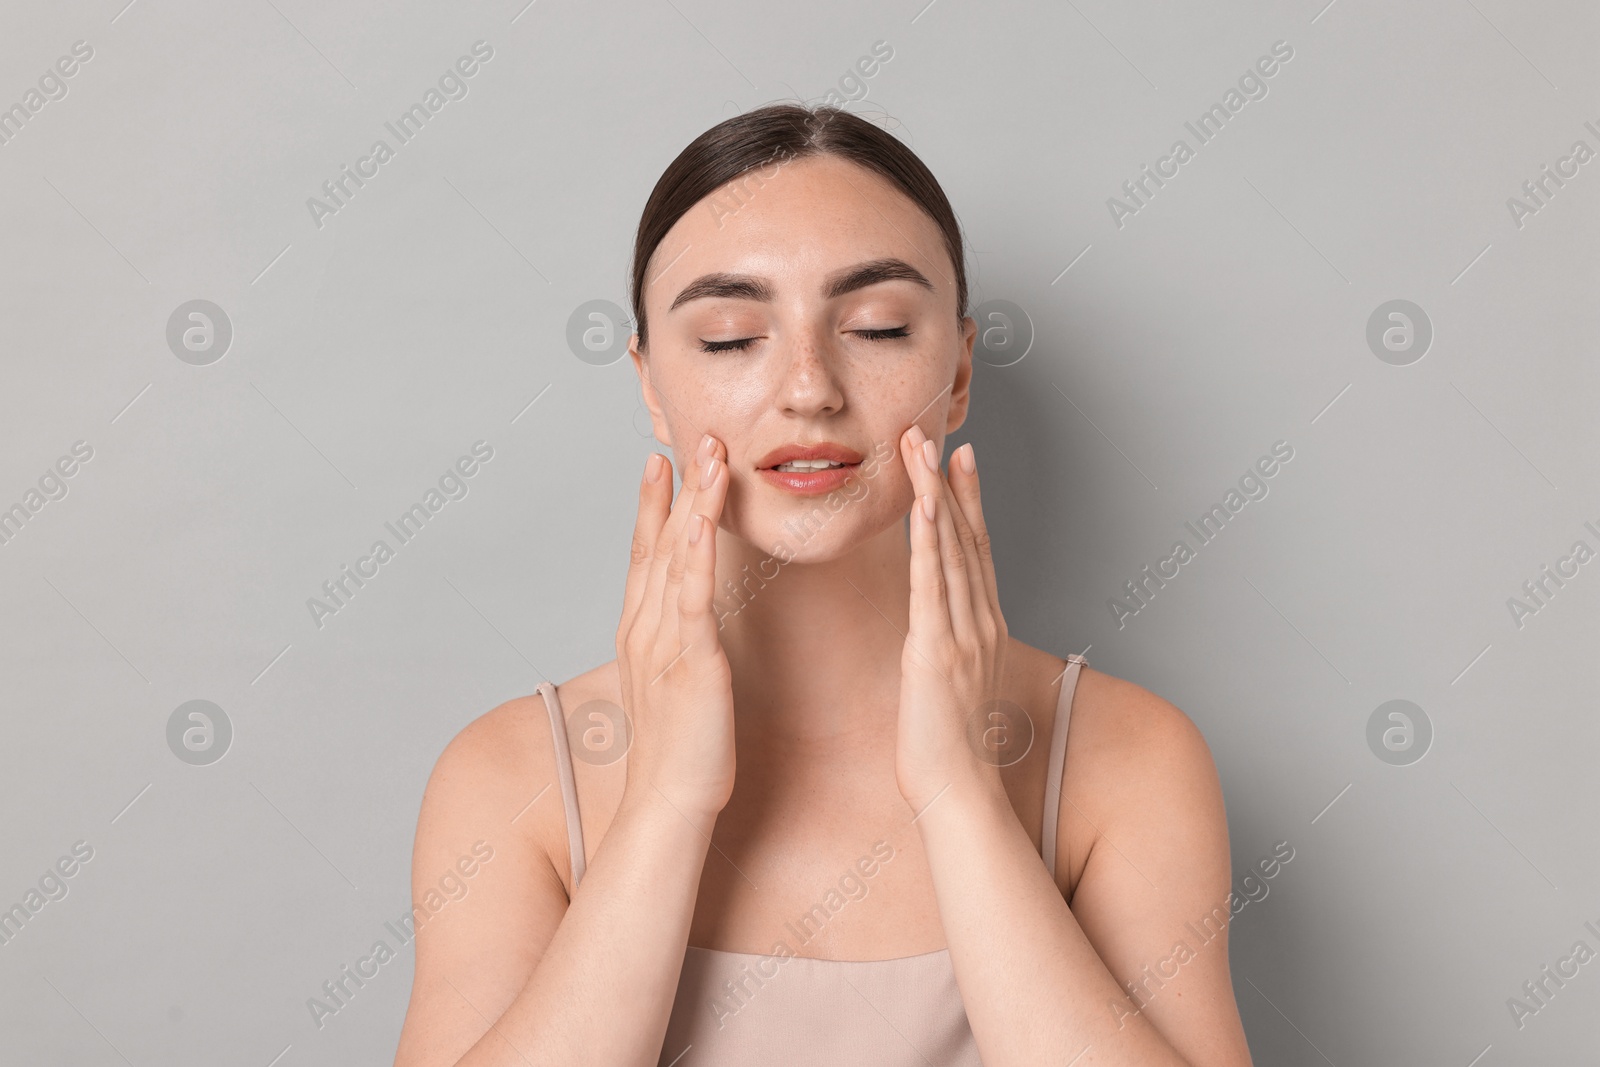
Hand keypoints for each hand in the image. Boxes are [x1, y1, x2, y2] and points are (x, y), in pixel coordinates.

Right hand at [615, 433, 736, 820]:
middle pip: (660, 542)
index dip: (653, 505)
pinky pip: (690, 599)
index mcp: (643, 631)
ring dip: (691, 503)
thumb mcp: (675, 687)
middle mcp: (645, 628)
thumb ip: (676, 650)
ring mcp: (662, 642)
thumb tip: (685, 631)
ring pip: (676, 558)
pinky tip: (699, 520)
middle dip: (677, 487)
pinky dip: (692, 556)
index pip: (647, 554)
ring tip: (706, 455)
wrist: (669, 805)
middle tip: (692, 436)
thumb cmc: (681, 754)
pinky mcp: (688, 663)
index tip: (660, 460)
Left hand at [894, 426, 1009, 813]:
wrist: (958, 793)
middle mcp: (980, 623)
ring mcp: (963, 634)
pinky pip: (933, 585)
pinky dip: (930, 541)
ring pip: (951, 550)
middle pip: (966, 538)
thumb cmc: (948, 751)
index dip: (969, 501)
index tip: (960, 459)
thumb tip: (935, 638)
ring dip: (935, 494)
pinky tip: (924, 506)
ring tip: (921, 449)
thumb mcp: (950, 687)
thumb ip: (946, 652)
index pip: (976, 550)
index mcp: (982, 629)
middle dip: (949, 483)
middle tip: (936, 433)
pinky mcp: (937, 650)